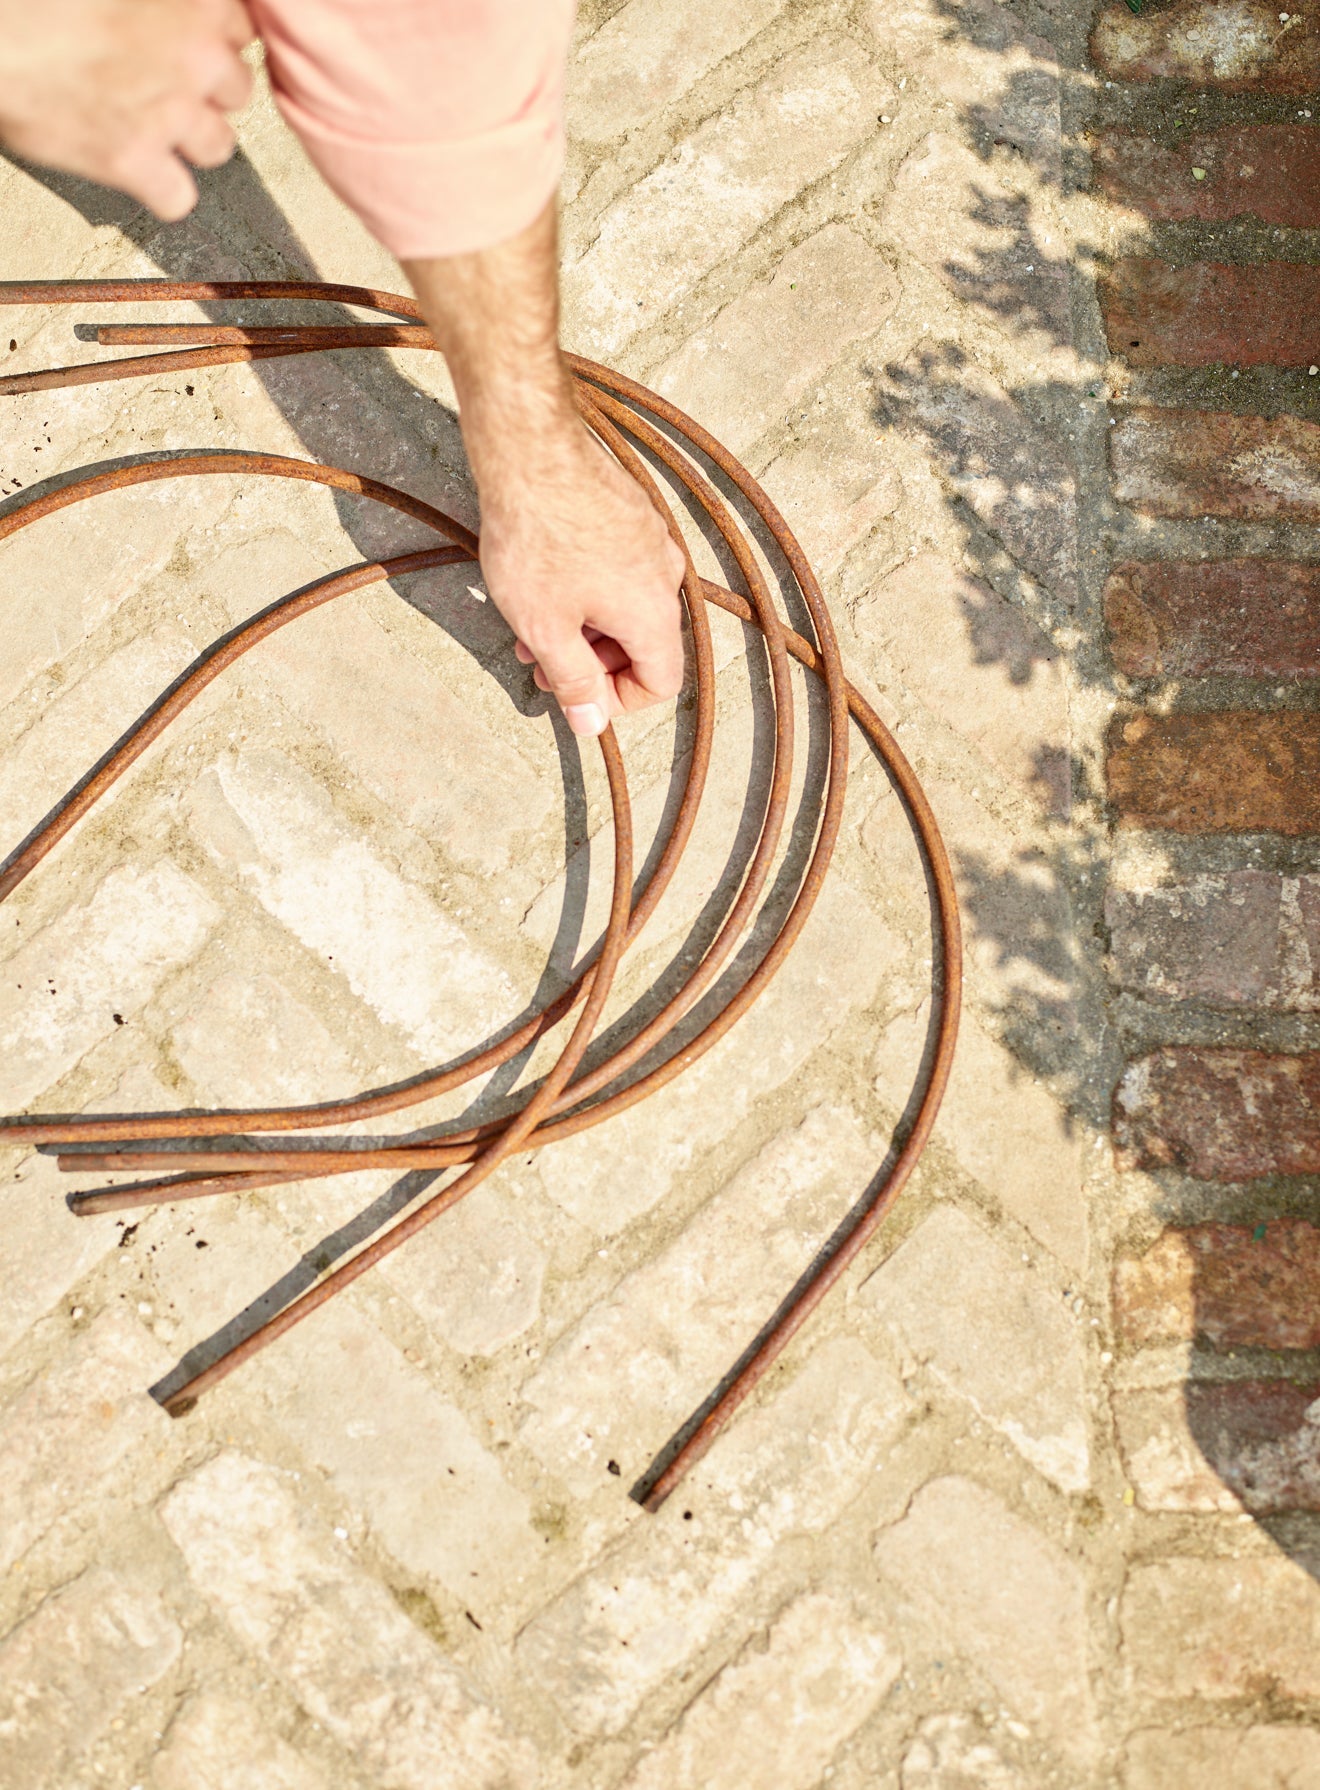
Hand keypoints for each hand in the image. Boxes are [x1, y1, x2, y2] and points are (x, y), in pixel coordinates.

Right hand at [0, 0, 253, 219]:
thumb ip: (156, 3)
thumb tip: (161, 13)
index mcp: (192, 1)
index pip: (241, 30)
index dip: (214, 42)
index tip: (191, 47)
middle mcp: (194, 57)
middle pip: (235, 91)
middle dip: (206, 92)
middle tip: (163, 84)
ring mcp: (169, 112)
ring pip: (218, 146)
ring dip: (191, 142)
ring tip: (151, 126)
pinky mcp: (134, 160)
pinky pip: (179, 198)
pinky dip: (162, 191)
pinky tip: (141, 171)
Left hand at [482, 426, 685, 736]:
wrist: (531, 451)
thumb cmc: (538, 539)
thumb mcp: (547, 628)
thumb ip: (574, 682)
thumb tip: (592, 724)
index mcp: (654, 614)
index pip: (661, 682)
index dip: (618, 702)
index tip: (576, 696)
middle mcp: (665, 576)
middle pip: (643, 644)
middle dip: (593, 663)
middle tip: (542, 665)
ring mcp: (651, 539)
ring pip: (626, 604)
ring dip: (584, 627)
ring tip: (531, 625)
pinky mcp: (631, 511)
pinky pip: (620, 567)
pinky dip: (588, 588)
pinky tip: (543, 581)